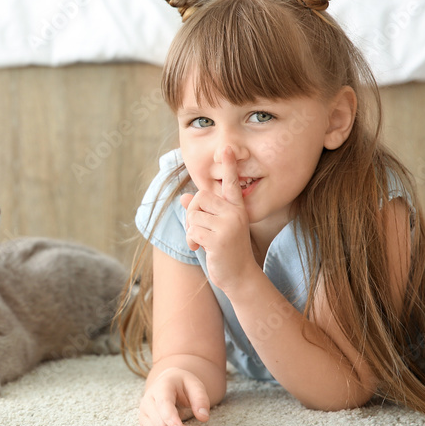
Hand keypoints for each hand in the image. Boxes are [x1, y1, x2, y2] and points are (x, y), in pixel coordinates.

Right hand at [139, 368, 210, 425]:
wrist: (167, 385)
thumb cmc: (182, 385)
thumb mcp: (195, 385)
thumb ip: (201, 399)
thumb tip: (204, 418)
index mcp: (160, 388)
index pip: (163, 405)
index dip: (170, 419)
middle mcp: (147, 402)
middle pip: (161, 425)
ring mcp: (144, 416)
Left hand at [180, 146, 255, 289]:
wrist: (240, 277)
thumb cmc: (227, 250)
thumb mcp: (217, 228)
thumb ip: (203, 211)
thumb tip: (184, 197)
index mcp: (237, 208)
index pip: (231, 184)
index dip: (229, 166)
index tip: (227, 148)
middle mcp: (235, 213)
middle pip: (200, 198)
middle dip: (192, 213)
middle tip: (196, 230)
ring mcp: (228, 225)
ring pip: (193, 215)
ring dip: (190, 230)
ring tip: (200, 242)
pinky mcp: (218, 239)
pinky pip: (192, 230)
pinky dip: (191, 240)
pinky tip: (200, 249)